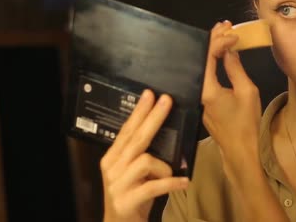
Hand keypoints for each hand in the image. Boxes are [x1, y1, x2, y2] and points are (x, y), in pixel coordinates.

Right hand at [100, 90, 188, 221]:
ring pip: (146, 161)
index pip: (127, 130)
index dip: (139, 112)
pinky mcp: (126, 201)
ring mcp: (117, 185)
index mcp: (112, 158)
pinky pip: (154, 186)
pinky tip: (183, 182)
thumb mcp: (133, 173)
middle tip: (167, 101)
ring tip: (172, 176)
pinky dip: (171, 183)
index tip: (150, 94)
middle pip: (136, 138)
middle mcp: (112, 168)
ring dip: (165, 167)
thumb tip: (163, 132)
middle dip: (153, 118)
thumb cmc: (133, 197)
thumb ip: (141, 155)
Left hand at [201, 21, 262, 181]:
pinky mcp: (202, 100)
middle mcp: (198, 91)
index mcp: (207, 89)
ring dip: (212, 49)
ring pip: (201, 66)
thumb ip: (236, 68)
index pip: (208, 56)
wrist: (241, 150)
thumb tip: (230, 50)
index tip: (234, 34)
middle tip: (226, 26)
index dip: (220, 41)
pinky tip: (220, 52)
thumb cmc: (247, 123)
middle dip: (213, 40)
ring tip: (224, 34)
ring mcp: (198, 97)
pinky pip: (204, 75)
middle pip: (200, 58)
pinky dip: (212, 61)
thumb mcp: (247, 91)